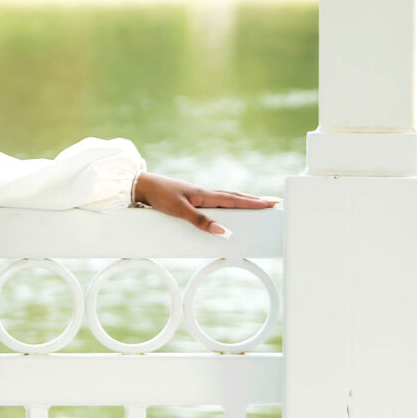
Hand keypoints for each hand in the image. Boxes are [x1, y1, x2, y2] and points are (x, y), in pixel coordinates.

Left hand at [131, 174, 276, 237]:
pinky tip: (229, 206)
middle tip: (273, 202)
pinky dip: (229, 202)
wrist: (142, 186)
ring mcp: (200, 195)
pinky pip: (217, 201)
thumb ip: (201, 221)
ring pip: (228, 197)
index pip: (236, 199)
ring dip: (244, 200)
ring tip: (258, 204)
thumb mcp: (180, 210)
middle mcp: (206, 193)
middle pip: (236, 196)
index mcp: (206, 195)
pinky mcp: (192, 199)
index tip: (272, 203)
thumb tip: (223, 231)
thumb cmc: (160, 196)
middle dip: (255, 200)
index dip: (255, 203)